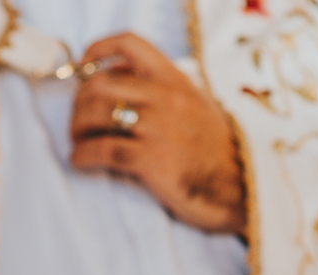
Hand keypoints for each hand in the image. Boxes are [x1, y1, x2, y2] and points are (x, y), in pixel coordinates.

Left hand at [70, 33, 246, 235]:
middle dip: (78, 104)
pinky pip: (101, 150)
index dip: (97, 50)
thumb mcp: (197, 105)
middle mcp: (165, 97)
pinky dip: (81, 155)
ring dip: (77, 130)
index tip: (82, 67)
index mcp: (175, 80)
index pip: (130, 43)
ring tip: (79, 142)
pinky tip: (80, 161)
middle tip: (79, 122)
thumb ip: (164, 90)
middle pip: (98, 84)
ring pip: (95, 115)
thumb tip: (121, 79)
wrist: (240, 188)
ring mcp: (157, 127)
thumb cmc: (216, 152)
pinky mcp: (150, 160)